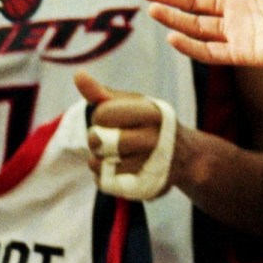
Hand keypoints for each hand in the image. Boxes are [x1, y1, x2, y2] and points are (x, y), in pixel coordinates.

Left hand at [73, 73, 184, 196]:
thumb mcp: (132, 104)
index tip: (115, 120)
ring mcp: (149, 166)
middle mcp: (154, 139)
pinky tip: (119, 170)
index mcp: (151, 112)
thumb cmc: (150, 124)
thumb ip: (102, 94)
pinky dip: (105, 177)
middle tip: (111, 140)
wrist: (185, 156)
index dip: (100, 118)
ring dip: (99, 161)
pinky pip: (105, 183)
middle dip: (96, 140)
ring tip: (117, 156)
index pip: (101, 114)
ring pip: (98, 164)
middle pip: (98, 140)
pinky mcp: (143, 187)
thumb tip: (78, 75)